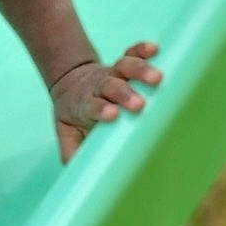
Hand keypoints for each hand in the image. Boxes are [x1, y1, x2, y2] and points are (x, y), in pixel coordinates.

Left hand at [50, 41, 160, 162]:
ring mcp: (111, 74)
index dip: (101, 109)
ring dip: (140, 70)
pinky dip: (142, 49)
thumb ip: (72, 152)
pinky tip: (154, 48)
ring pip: (124, 67)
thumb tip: (80, 177)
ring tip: (157, 78)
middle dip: (124, 93)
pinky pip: (131, 53)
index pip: (93, 106)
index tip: (113, 114)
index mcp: (86, 104)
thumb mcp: (68, 133)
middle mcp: (99, 87)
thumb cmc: (75, 115)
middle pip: (111, 86)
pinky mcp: (121, 64)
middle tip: (139, 104)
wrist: (70, 84)